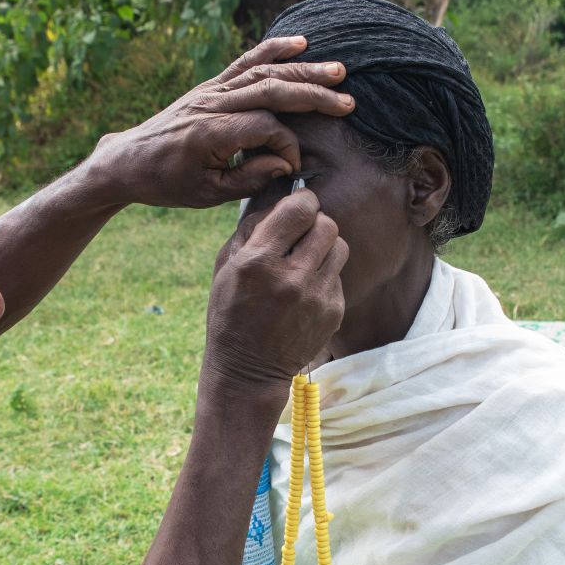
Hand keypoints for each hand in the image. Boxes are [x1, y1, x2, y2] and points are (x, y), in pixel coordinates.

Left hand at [87, 36, 353, 208]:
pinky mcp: (210, 86)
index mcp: (209, 133)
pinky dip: (272, 50)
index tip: (294, 166)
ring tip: (338, 71)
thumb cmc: (167, 183)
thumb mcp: (206, 194)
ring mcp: (210, 91)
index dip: (287, 145)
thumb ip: (248, 180)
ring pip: (262, 73)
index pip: (265, 128)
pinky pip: (244, 62)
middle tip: (348, 102)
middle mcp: (211, 104)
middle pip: (270, 91)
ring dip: (302, 70)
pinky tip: (300, 43)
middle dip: (312, 96)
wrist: (129, 160)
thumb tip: (285, 164)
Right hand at [201, 189, 347, 412]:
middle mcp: (291, 277)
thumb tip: (281, 195)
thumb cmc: (230, 311)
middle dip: (314, 223)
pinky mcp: (334, 312)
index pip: (300, 209)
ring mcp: (316, 297)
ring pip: (340, 246)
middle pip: (326, 224)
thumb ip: (252, 227)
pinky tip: (304, 292)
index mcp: (258, 262)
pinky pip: (339, 275)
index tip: (297, 206)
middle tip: (300, 236)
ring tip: (305, 261)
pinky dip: (324, 276)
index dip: (302, 201)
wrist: (248, 369)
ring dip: (324, 247)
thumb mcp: (225, 266)